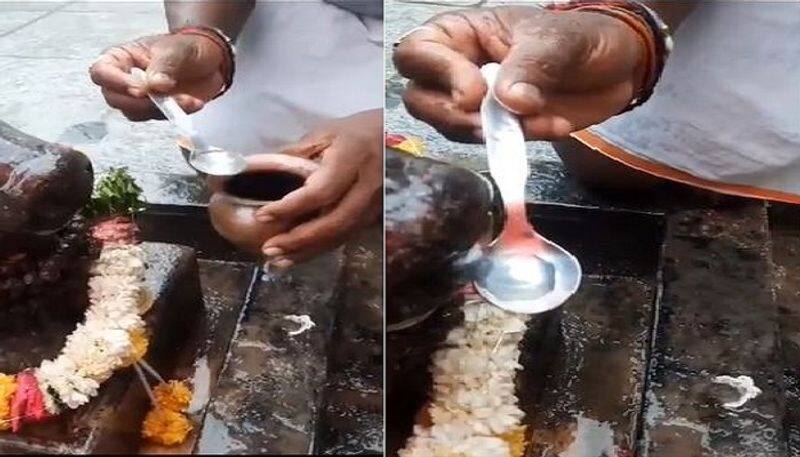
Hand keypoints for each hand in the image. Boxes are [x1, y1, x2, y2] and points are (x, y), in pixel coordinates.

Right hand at [89, 33, 225, 120]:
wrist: (210, 60)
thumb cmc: (187, 48)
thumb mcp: (176, 50)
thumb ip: (163, 66)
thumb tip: (154, 85)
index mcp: (121, 57)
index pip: (101, 72)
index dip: (116, 83)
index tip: (140, 89)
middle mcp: (125, 79)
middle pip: (114, 98)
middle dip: (140, 103)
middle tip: (165, 97)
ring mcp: (139, 98)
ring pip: (135, 113)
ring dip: (161, 109)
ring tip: (187, 99)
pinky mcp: (156, 110)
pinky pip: (158, 118)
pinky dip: (176, 114)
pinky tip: (193, 103)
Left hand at [255, 109, 382, 267]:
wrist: (400, 136)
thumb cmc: (358, 131)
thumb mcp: (327, 132)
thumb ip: (296, 153)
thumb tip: (255, 168)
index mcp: (353, 157)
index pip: (322, 190)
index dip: (292, 206)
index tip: (263, 215)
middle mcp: (368, 184)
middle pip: (334, 221)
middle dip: (300, 239)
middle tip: (269, 249)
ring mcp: (375, 203)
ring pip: (342, 234)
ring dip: (309, 251)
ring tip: (278, 260)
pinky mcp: (376, 216)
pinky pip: (347, 236)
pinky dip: (322, 248)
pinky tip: (300, 255)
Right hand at [393, 6, 645, 141]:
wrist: (618, 68)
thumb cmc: (582, 38)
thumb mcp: (558, 41)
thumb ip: (530, 66)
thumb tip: (509, 101)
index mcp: (462, 34)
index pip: (417, 52)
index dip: (437, 74)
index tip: (475, 93)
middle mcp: (458, 69)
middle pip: (420, 99)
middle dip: (453, 115)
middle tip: (491, 119)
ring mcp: (475, 104)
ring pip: (450, 127)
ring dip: (492, 133)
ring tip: (539, 119)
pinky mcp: (497, 131)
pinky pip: (490, 145)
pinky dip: (519, 144)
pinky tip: (553, 127)